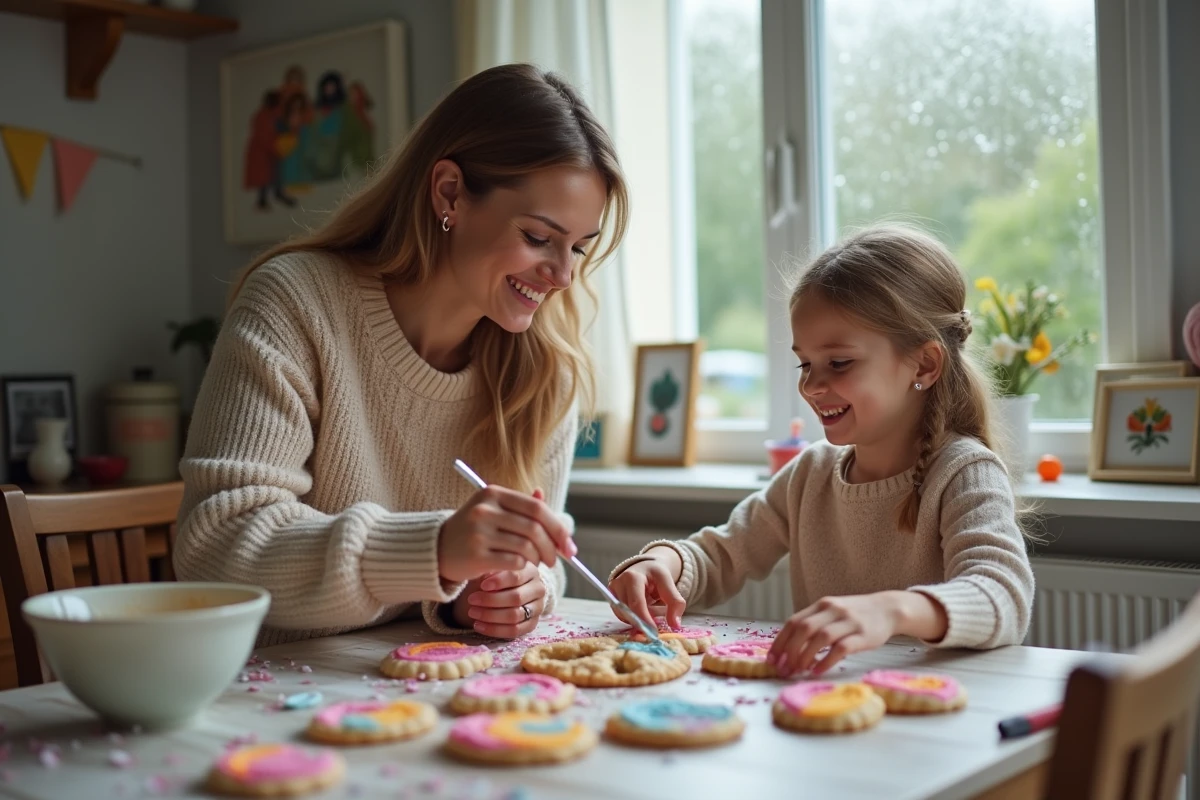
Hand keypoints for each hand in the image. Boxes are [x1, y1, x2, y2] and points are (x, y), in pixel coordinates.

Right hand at [438, 485, 575, 583]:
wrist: (437, 549)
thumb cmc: (474, 530)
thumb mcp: (496, 513)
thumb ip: (527, 513)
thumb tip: (564, 527)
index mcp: (493, 493)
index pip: (536, 508)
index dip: (558, 527)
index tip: (569, 545)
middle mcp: (485, 510)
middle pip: (534, 528)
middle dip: (552, 546)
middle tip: (556, 558)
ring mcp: (479, 532)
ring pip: (526, 547)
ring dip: (539, 558)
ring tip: (538, 563)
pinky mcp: (476, 555)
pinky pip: (514, 562)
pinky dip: (524, 567)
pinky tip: (522, 568)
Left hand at [451, 561, 545, 637]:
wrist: (505, 592)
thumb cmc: (496, 577)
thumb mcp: (494, 569)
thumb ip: (491, 569)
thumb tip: (485, 574)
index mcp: (531, 570)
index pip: (516, 576)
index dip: (498, 582)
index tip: (482, 585)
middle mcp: (538, 589)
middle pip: (516, 598)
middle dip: (491, 600)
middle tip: (471, 600)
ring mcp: (537, 608)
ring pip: (515, 616)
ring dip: (490, 616)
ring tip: (472, 612)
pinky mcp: (532, 624)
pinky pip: (514, 631)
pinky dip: (494, 630)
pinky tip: (478, 625)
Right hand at [607, 547, 685, 629]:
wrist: (644, 567)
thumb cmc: (655, 575)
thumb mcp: (668, 583)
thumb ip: (675, 602)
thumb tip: (675, 625)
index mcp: (633, 577)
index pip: (636, 603)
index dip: (644, 620)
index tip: (654, 633)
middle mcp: (618, 584)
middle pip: (628, 612)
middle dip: (642, 621)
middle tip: (655, 627)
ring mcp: (612, 592)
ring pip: (624, 616)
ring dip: (639, 619)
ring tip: (651, 610)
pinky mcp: (611, 599)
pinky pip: (622, 616)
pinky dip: (634, 618)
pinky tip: (642, 611)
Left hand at [768, 593, 899, 677]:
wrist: (888, 609)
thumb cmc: (855, 615)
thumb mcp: (832, 613)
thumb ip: (814, 624)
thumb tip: (789, 649)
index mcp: (822, 605)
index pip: (793, 622)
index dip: (780, 641)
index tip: (772, 659)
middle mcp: (833, 610)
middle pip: (804, 628)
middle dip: (790, 650)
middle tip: (785, 669)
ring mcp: (849, 621)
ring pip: (820, 637)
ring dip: (806, 656)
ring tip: (799, 670)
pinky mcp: (863, 635)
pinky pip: (841, 648)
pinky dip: (826, 661)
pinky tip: (818, 671)